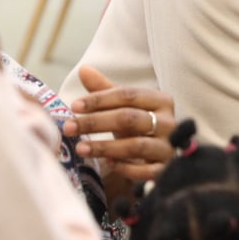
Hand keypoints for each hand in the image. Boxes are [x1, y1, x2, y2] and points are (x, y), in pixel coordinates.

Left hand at [62, 66, 175, 182]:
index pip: (128, 95)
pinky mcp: (167, 167)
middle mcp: (168, 122)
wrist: (162, 153)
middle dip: (96, 122)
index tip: (74, 106)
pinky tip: (108, 165)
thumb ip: (106, 90)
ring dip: (105, 147)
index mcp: (161, 100)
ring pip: (136, 145)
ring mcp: (169, 146)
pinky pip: (146, 170)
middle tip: (69, 127)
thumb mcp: (125, 107)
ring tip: (80, 148)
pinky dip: (126, 168)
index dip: (100, 99)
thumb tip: (84, 69)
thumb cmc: (140, 126)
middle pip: (130, 118)